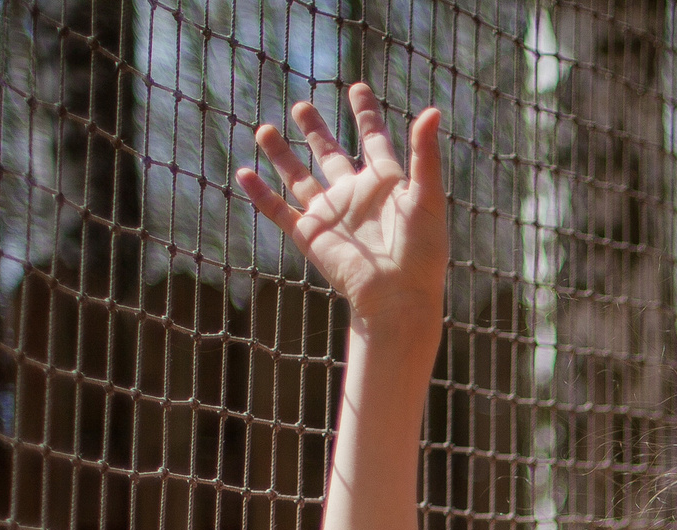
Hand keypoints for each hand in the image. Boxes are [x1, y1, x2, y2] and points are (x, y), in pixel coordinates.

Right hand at [237, 84, 446, 333]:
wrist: (398, 296)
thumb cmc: (421, 252)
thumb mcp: (427, 197)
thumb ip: (425, 154)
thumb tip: (432, 110)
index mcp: (386, 183)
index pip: (373, 139)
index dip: (366, 114)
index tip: (358, 87)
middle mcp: (355, 194)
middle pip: (330, 154)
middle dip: (315, 130)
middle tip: (301, 106)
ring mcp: (330, 214)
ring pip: (299, 176)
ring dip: (281, 154)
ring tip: (264, 128)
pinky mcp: (310, 234)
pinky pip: (279, 210)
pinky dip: (260, 194)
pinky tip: (244, 173)